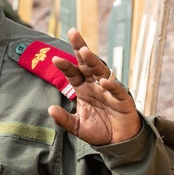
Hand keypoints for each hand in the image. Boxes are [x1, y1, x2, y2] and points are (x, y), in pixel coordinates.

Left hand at [47, 28, 141, 145]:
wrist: (119, 142)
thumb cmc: (99, 130)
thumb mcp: (77, 127)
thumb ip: (64, 120)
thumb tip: (50, 109)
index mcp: (83, 89)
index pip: (73, 73)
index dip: (65, 65)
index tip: (55, 58)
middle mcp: (96, 86)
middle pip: (87, 64)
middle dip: (80, 48)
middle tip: (73, 32)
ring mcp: (110, 91)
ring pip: (101, 72)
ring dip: (94, 62)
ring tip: (85, 51)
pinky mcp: (123, 101)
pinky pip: (117, 91)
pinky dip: (112, 86)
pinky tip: (104, 81)